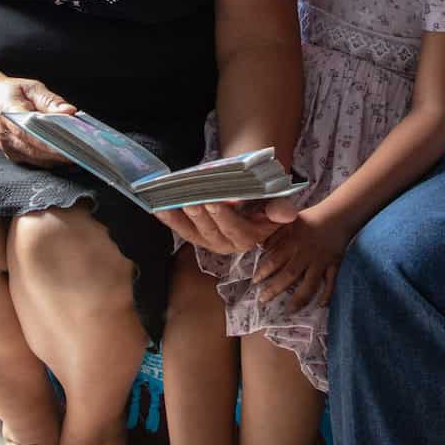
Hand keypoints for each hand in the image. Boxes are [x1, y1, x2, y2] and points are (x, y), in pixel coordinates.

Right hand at [0, 75, 76, 167]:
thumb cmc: (11, 92)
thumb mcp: (31, 87)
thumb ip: (50, 100)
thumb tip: (70, 111)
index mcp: (8, 113)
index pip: (30, 132)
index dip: (51, 141)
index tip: (72, 144)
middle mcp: (6, 136)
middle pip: (37, 150)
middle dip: (62, 153)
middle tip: (86, 152)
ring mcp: (9, 149)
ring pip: (39, 160)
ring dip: (60, 159)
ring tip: (83, 154)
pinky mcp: (15, 156)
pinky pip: (37, 162)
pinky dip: (54, 160)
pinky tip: (71, 156)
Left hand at [156, 197, 296, 254]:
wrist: (253, 203)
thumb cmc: (265, 203)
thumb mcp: (276, 206)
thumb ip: (280, 209)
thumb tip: (287, 214)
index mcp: (249, 238)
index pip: (235, 229)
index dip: (224, 216)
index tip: (214, 201)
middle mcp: (227, 244)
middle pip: (211, 231)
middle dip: (199, 215)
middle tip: (190, 200)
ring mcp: (209, 241)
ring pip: (192, 233)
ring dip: (178, 219)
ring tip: (166, 204)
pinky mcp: (196, 236)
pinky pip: (180, 229)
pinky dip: (168, 219)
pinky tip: (157, 208)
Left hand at [252, 209, 349, 309]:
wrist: (338, 215)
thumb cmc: (310, 219)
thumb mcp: (289, 221)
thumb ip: (275, 234)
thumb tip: (260, 246)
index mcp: (293, 242)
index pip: (275, 259)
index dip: (264, 271)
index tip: (255, 281)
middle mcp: (306, 254)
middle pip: (289, 275)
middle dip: (275, 289)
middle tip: (263, 300)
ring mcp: (321, 261)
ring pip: (310, 284)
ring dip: (299, 299)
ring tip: (289, 311)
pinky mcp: (334, 265)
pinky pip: (332, 283)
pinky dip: (327, 295)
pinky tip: (320, 306)